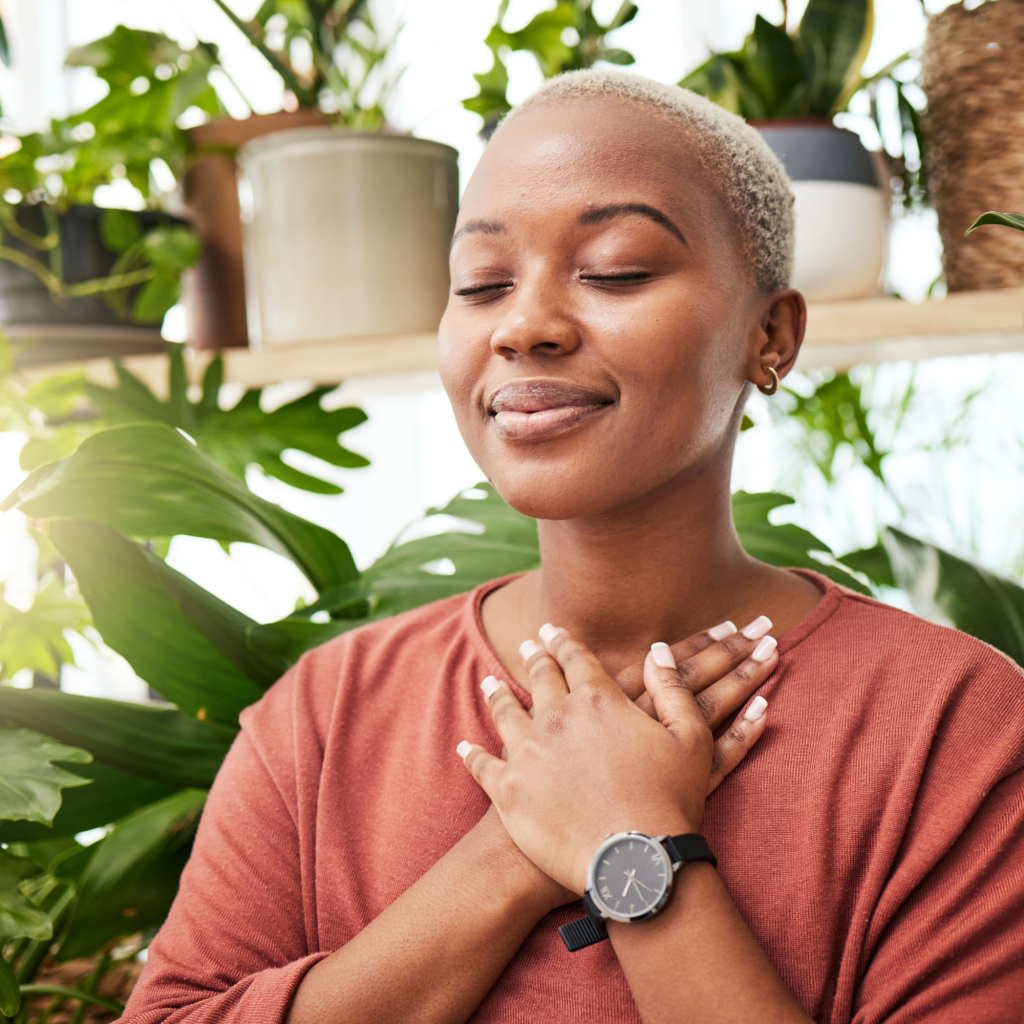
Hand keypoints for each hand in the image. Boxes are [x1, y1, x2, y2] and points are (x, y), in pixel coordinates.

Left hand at [459, 620, 776, 893]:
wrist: (633, 864)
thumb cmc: (670, 803)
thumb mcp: (690, 739)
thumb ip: (673, 689)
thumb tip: (658, 650)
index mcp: (597, 699)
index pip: (576, 658)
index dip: (564, 642)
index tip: (554, 631)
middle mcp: (556, 717)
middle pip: (539, 678)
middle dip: (534, 658)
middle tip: (528, 646)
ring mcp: (527, 752)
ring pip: (505, 713)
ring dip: (498, 695)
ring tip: (490, 683)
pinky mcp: (507, 790)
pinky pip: (482, 764)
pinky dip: (473, 754)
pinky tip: (466, 747)